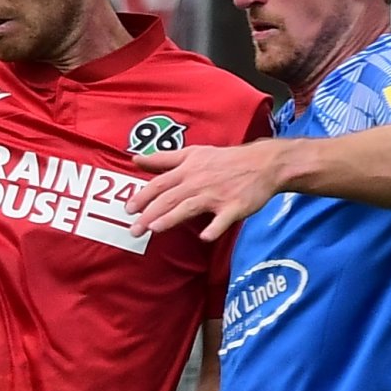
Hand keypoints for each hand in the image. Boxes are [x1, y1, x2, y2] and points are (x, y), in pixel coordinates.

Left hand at [127, 141, 285, 241]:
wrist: (262, 163)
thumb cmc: (225, 160)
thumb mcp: (193, 153)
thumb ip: (163, 159)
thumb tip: (135, 159)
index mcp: (188, 170)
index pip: (160, 183)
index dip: (143, 196)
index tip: (128, 209)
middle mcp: (198, 182)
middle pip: (170, 198)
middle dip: (150, 213)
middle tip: (134, 230)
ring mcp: (217, 195)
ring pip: (190, 207)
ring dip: (172, 218)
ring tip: (155, 229)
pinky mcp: (234, 207)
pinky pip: (223, 219)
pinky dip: (215, 228)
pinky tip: (205, 237)